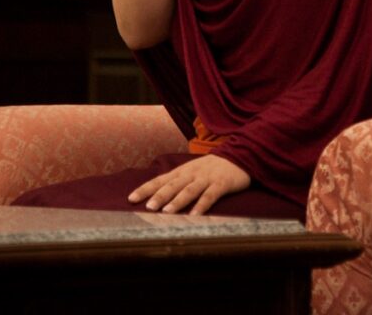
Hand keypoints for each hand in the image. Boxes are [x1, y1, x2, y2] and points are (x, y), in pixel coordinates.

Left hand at [127, 155, 250, 215]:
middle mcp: (192, 173)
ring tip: (167, 212)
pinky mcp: (222, 183)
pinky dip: (202, 205)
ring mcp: (207, 178)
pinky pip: (211, 195)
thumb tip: (157, 195)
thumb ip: (178, 181)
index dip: (146, 188)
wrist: (240, 155)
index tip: (131, 198)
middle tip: (148, 207)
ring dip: (178, 201)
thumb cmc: (212, 167)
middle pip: (173, 184)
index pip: (161, 179)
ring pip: (190, 190)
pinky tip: (195, 215)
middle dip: (160, 195)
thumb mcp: (193, 170)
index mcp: (183, 171)